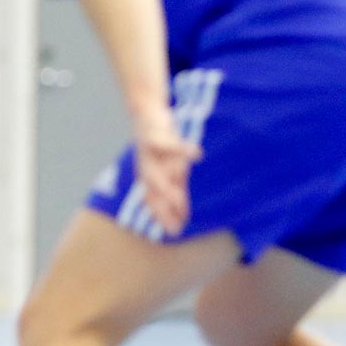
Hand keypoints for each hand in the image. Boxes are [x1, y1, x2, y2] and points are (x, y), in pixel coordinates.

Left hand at [133, 108, 200, 235]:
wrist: (147, 112)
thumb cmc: (159, 146)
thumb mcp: (168, 169)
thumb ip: (176, 191)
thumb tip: (182, 216)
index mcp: (149, 176)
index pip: (153, 201)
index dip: (162, 216)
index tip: (175, 232)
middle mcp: (147, 167)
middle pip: (152, 190)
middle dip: (163, 207)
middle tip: (178, 222)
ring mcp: (149, 152)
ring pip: (155, 171)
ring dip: (167, 186)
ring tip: (179, 200)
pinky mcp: (156, 134)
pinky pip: (169, 143)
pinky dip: (182, 149)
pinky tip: (198, 155)